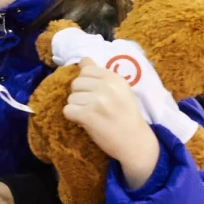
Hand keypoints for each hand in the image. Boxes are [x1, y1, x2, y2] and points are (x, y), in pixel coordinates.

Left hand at [64, 58, 159, 188]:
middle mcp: (107, 87)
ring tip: (92, 115)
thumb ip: (101, 75)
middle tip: (94, 107)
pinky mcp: (88, 116)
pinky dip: (73, 118)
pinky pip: (67, 110)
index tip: (96, 93)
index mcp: (115, 78)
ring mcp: (97, 101)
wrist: (136, 143)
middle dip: (81, 95)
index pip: (86, 69)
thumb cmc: (126, 115)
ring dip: (77, 108)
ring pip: (71, 98)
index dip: (87, 82)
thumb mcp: (120, 90)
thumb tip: (83, 59)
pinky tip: (85, 122)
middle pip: (76, 83)